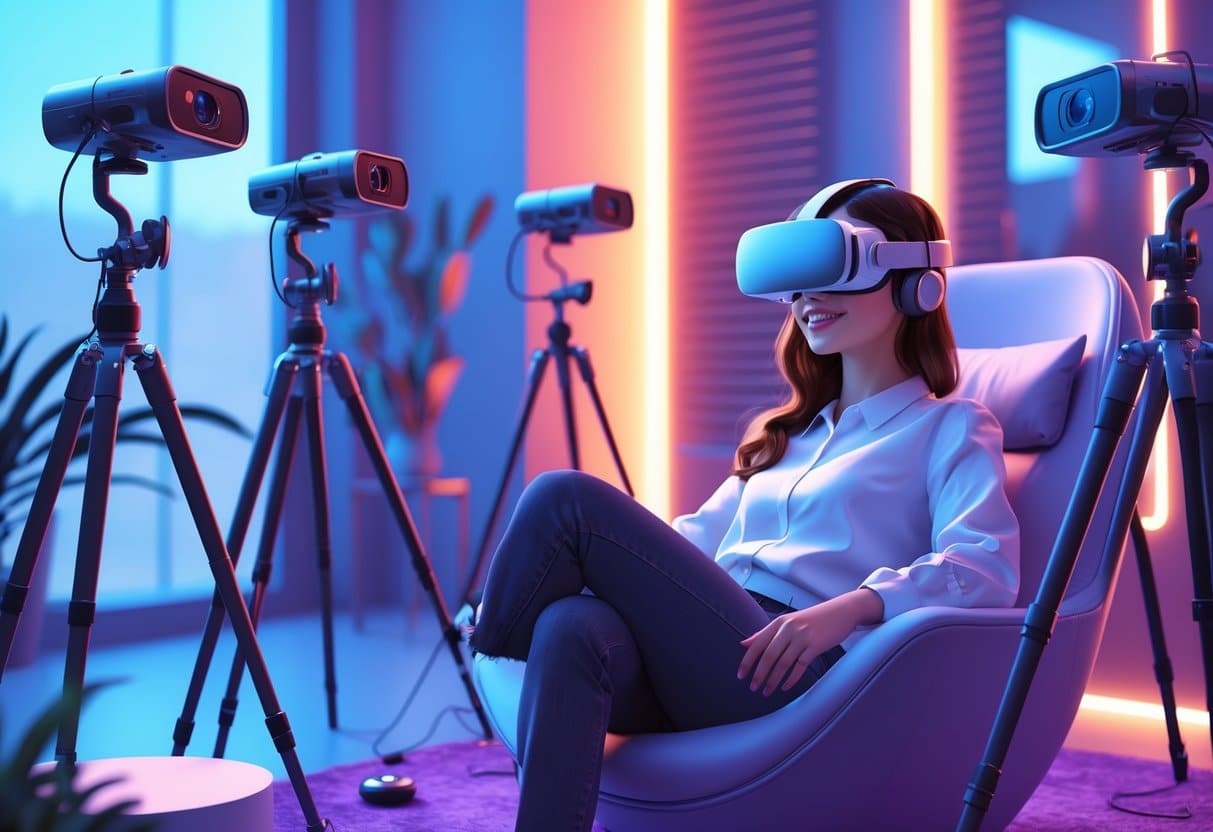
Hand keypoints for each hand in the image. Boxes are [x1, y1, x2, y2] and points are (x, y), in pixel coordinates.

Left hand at [737, 588, 882, 695]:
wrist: (842, 611)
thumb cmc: (813, 619)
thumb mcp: (788, 622)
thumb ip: (765, 633)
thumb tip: (744, 644)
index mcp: (779, 622)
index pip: (757, 643)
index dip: (747, 661)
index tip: (740, 676)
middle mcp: (789, 628)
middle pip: (769, 655)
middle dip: (759, 674)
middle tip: (753, 688)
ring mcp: (803, 636)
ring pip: (783, 663)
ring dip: (773, 680)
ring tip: (767, 691)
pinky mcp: (816, 645)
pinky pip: (800, 666)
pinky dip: (791, 679)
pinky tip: (785, 687)